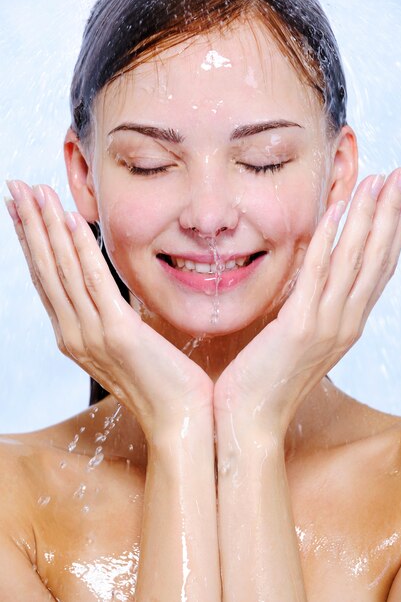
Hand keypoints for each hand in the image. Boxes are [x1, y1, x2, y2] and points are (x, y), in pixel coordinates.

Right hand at [5, 181, 212, 441]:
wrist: (179, 420)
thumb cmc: (161, 382)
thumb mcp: (130, 343)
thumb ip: (116, 315)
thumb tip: (118, 289)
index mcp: (75, 337)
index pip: (47, 282)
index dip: (32, 244)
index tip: (21, 211)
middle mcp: (74, 335)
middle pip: (45, 271)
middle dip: (29, 226)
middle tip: (14, 187)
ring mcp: (93, 335)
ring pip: (62, 271)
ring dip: (47, 228)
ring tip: (34, 192)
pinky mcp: (118, 333)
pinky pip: (94, 282)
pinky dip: (80, 248)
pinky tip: (69, 220)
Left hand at [214, 167, 400, 434]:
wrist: (250, 420)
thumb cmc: (268, 380)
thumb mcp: (297, 340)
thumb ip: (312, 309)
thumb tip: (313, 280)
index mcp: (346, 326)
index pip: (378, 271)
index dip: (394, 233)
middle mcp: (345, 324)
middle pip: (376, 260)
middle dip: (391, 214)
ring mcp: (326, 326)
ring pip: (354, 262)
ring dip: (368, 218)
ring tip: (379, 182)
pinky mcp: (298, 327)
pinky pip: (317, 275)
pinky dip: (328, 241)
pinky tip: (336, 212)